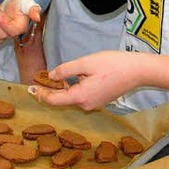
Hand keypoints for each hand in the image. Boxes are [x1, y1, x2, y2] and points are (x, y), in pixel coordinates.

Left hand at [0, 0, 39, 46]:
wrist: (14, 3)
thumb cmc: (21, 3)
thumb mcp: (28, 4)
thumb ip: (33, 10)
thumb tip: (37, 18)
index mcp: (20, 27)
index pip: (12, 31)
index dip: (4, 25)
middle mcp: (11, 34)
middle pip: (1, 36)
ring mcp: (2, 35)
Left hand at [28, 50, 146, 109]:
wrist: (138, 71)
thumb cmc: (113, 64)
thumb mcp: (86, 63)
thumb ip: (65, 70)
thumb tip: (51, 76)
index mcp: (80, 97)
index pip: (53, 99)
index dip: (40, 93)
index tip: (30, 86)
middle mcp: (86, 104)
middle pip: (63, 98)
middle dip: (52, 88)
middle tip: (43, 76)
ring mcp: (94, 104)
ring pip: (73, 96)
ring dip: (66, 86)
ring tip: (64, 73)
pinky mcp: (101, 100)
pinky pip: (83, 95)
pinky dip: (76, 87)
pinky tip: (80, 76)